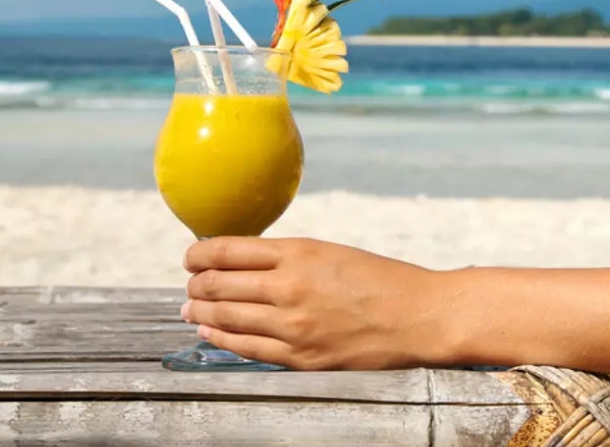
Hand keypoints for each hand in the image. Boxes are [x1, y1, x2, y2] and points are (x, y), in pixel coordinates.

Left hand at [182, 237, 458, 369]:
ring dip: (200, 312)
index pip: (226, 250)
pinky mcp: (301, 358)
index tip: (191, 257)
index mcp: (298, 253)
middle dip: (195, 284)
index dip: (198, 254)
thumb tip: (241, 262)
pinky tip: (209, 332)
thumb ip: (285, 257)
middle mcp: (289, 288)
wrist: (420, 316)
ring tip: (189, 308)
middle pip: (219, 284)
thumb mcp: (329, 251)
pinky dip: (221, 338)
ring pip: (225, 318)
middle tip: (189, 284)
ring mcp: (293, 326)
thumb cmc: (379, 278)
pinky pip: (247, 349)